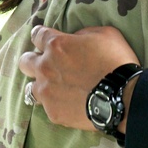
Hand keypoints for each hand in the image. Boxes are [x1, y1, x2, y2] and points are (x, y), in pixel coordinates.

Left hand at [19, 26, 140, 132]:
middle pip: (25, 61)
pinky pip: (48, 106)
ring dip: (42, 85)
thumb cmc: (117, 61)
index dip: (41, 35)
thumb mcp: (105, 34)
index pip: (36, 35)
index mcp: (56, 45)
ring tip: (57, 88)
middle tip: (48, 64)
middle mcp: (45, 67)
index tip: (46, 38)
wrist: (123, 97)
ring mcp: (47, 92)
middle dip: (33, 60)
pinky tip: (70, 103)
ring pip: (31, 87)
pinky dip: (57, 103)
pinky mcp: (53, 112)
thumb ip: (82, 34)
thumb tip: (74, 39)